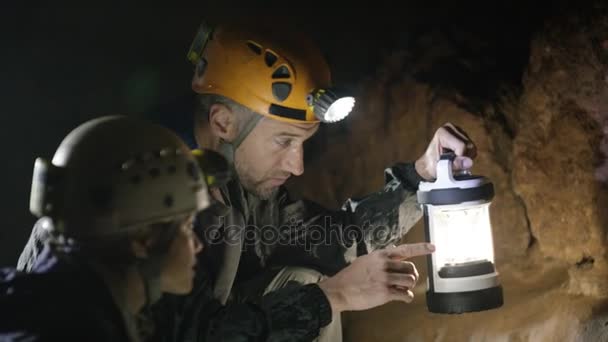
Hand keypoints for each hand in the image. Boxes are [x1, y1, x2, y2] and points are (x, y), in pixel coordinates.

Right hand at [318, 242, 434, 312]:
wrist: (339, 290)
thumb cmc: (350, 277)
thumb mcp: (365, 260)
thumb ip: (381, 258)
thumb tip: (396, 252)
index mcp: (380, 256)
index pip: (405, 249)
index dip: (421, 248)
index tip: (433, 247)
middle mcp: (384, 265)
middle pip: (411, 268)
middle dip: (412, 276)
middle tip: (406, 281)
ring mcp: (384, 278)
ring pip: (410, 281)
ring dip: (408, 287)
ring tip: (400, 289)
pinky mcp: (384, 292)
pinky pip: (405, 294)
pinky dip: (406, 298)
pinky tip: (402, 298)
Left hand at [415, 123, 476, 179]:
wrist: (429, 163)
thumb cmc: (432, 165)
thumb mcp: (441, 167)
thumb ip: (455, 164)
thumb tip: (469, 162)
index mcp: (443, 133)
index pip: (462, 146)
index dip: (459, 158)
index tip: (450, 163)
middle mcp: (451, 128)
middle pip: (469, 146)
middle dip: (463, 157)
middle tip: (452, 162)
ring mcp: (458, 130)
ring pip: (472, 147)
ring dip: (465, 156)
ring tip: (453, 159)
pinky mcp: (463, 135)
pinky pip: (472, 148)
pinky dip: (466, 155)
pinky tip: (457, 156)